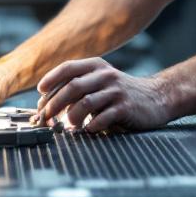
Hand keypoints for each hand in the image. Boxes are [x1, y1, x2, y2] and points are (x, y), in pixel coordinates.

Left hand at [34, 57, 177, 132]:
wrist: (156, 97)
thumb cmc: (120, 92)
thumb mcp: (101, 81)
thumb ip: (79, 87)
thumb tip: (48, 102)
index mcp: (96, 66)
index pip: (68, 68)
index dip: (51, 79)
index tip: (39, 92)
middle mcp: (105, 75)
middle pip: (73, 86)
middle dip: (55, 103)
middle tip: (45, 117)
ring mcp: (116, 91)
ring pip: (86, 102)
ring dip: (71, 116)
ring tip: (66, 125)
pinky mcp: (125, 107)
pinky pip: (103, 117)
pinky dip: (91, 125)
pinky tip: (87, 130)